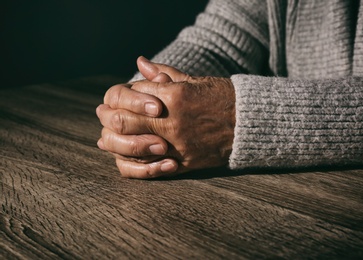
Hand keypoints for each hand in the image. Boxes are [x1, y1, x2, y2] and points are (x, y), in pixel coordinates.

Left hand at [96, 57, 235, 177]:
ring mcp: (177, 146)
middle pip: (122, 122)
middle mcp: (171, 122)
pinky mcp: (184, 164)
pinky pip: (150, 169)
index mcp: (173, 97)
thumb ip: (163, 73)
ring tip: (107, 140)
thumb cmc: (219, 96)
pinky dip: (134, 165)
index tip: (113, 99)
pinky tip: (125, 158)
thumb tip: (139, 62)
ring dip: (115, 143)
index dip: (115, 97)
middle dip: (108, 118)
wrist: (248, 122)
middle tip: (103, 116)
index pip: (128, 95)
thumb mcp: (192, 80)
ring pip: (131, 150)